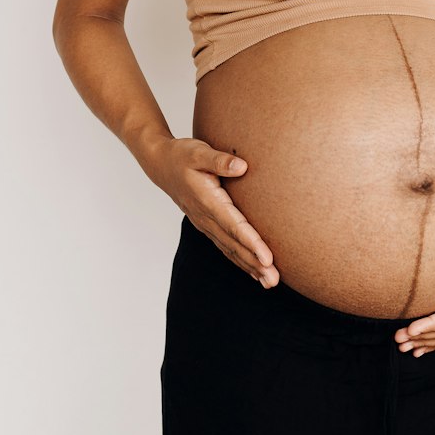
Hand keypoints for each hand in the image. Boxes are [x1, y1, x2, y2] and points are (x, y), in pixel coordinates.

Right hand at [152, 136, 278, 287]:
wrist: (160, 165)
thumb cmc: (181, 156)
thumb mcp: (198, 152)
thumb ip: (219, 160)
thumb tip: (242, 166)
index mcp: (207, 201)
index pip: (233, 226)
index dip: (251, 243)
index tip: (267, 258)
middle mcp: (206, 217)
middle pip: (233, 245)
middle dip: (254, 264)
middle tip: (273, 280)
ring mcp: (205, 224)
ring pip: (229, 249)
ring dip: (249, 267)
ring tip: (269, 282)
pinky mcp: (206, 225)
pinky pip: (225, 246)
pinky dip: (239, 260)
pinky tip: (253, 271)